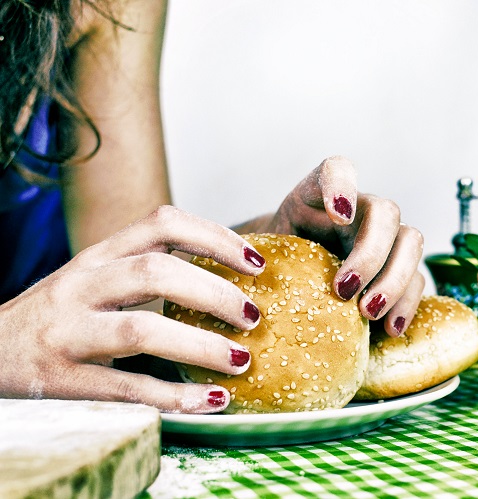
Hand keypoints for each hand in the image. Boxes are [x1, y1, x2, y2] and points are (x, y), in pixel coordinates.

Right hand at [0, 206, 267, 412]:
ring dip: (200, 346)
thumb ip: (144, 270)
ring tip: (241, 359)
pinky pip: (126, 388)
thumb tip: (224, 278)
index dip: (214, 237)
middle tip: (253, 316)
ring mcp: (67, 332)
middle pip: (156, 272)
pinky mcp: (60, 378)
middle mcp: (81, 285)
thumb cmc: (57, 315)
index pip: (161, 223)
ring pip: (141, 330)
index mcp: (98, 255)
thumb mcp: (94, 279)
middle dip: (214, 293)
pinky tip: (212, 401)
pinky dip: (175, 397)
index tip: (255, 262)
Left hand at [254, 156, 424, 336]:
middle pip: (385, 212)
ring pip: (410, 242)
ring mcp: (386, 238)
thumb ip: (258, 251)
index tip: (339, 215)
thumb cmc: (276, 262)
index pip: (337, 169)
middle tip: (344, 290)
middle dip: (370, 253)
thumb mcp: (260, 250)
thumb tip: (252, 268)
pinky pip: (417, 280)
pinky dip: (407, 304)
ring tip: (367, 313)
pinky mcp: (399, 269)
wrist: (294, 281)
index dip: (343, 186)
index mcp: (322, 196)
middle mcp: (361, 210)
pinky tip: (390, 328)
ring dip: (393, 279)